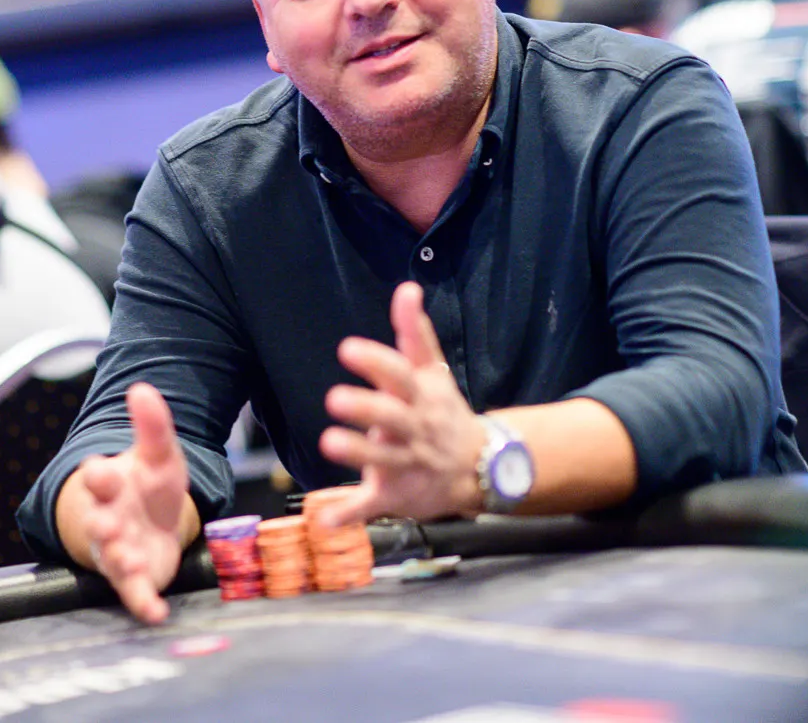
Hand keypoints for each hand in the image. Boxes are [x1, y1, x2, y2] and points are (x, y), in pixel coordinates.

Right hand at [79, 383, 191, 624]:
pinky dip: (143, 604)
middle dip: (102, 522)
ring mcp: (120, 551)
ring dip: (119, 558)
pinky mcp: (136, 577)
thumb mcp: (159, 454)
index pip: (96, 477)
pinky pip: (135, 593)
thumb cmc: (151, 486)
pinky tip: (155, 612)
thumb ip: (152, 425)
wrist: (157, 520)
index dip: (97, 475)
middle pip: (99, 521)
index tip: (100, 469)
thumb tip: (142, 388)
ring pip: (113, 558)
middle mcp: (109, 519)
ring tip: (127, 557)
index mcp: (111, 485)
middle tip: (107, 522)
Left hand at [318, 282, 485, 524]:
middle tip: (334, 398)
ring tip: (328, 442)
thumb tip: (406, 288)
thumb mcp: (433, 371)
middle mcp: (415, 429)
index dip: (375, 362)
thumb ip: (414, 332)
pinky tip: (324, 518)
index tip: (347, 349)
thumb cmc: (444, 412)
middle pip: (390, 416)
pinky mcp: (397, 494)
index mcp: (420, 396)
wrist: (483, 467)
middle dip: (364, 408)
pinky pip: (372, 506)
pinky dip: (348, 514)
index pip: (399, 375)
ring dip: (357, 452)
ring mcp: (406, 463)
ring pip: (381, 459)